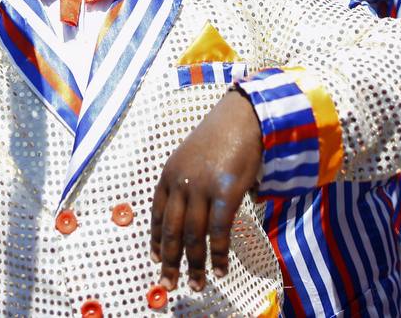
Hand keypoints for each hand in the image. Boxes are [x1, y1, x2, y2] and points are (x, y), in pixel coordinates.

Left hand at [150, 90, 262, 291]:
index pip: (158, 215)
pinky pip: (219, 230)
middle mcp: (181, 183)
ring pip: (194, 236)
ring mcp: (202, 188)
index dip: (157, 240)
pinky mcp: (226, 192)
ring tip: (197, 284)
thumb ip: (187, 183)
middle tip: (168, 284)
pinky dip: (219, 254)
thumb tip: (193, 212)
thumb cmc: (220, 135)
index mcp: (169, 175)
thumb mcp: (191, 156)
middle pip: (172, 231)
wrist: (243, 115)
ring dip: (195, 264)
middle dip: (170, 261)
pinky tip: (221, 269)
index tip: (157, 259)